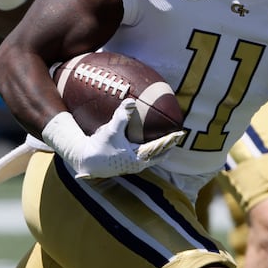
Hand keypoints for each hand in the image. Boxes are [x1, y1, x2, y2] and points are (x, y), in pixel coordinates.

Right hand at [44, 103, 184, 179]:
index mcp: (138, 158)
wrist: (87, 161)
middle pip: (159, 155)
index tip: (180, 134)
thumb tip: (130, 101)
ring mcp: (132, 165)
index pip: (159, 148)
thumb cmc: (100, 147)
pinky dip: (149, 151)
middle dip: (168, 147)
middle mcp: (138, 164)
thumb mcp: (111, 131)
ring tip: (166, 143)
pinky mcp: (126, 164)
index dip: (170, 140)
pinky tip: (146, 143)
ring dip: (160, 151)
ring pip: (152, 158)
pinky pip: (143, 157)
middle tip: (177, 138)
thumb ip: (121, 116)